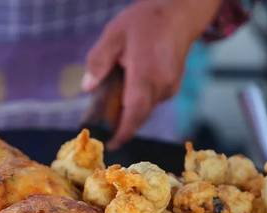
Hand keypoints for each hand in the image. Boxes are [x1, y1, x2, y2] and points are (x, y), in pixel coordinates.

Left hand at [83, 0, 222, 149]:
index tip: (112, 144)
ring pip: (145, 109)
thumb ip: (99, 61)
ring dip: (128, 110)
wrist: (179, 14)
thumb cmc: (145, 22)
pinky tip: (129, 88)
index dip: (124, 131)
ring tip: (113, 103)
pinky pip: (152, 101)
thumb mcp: (114, 34)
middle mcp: (161, 84)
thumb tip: (87, 88)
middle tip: (104, 130)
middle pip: (139, 115)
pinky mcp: (173, 87)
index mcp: (145, 72)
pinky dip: (138, 101)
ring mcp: (170, 87)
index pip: (135, 110)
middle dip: (121, 125)